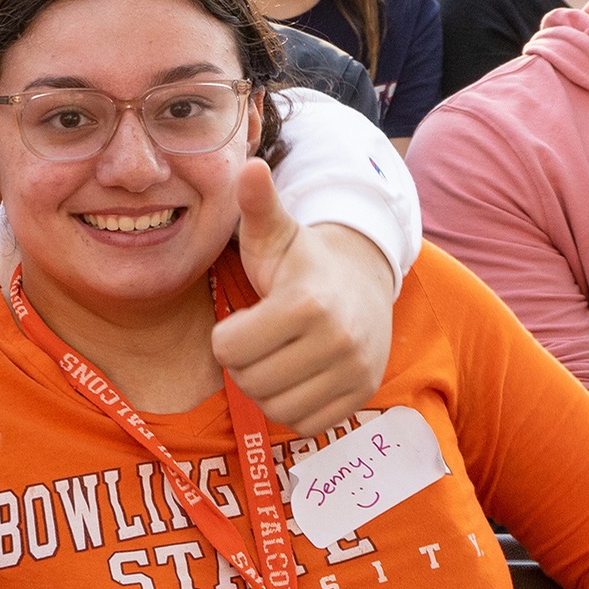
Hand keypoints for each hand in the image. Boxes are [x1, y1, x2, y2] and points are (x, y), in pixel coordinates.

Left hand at [210, 159, 394, 436]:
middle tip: (261, 338)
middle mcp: (337, 340)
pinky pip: (305, 423)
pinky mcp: (362, 394)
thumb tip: (249, 165)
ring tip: (278, 355)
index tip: (245, 318)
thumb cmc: (301, 260)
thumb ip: (257, 204)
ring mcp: (354, 371)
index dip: (226, 337)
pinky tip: (297, 376)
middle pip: (249, 380)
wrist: (362, 280)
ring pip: (275, 406)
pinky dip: (292, 406)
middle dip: (244, 362)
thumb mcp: (274, 232)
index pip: (228, 350)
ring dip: (266, 387)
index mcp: (306, 303)